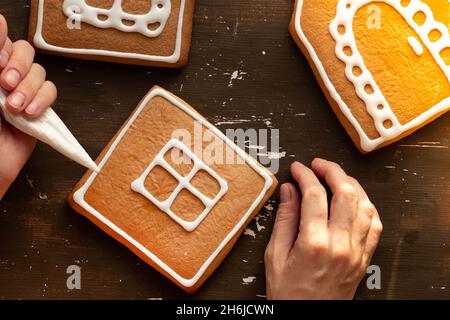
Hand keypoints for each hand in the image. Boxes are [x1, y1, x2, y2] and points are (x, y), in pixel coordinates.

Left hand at [0, 14, 56, 198]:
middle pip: (24, 51)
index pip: (1, 42)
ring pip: (40, 73)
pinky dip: (43, 101)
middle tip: (4, 83)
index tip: (0, 57)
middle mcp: (4, 78)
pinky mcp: (39, 110)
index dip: (3, 44)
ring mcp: (22, 94)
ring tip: (14, 107)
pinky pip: (51, 93)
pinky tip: (30, 113)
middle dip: (18, 66)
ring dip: (29, 89)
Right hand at [265, 159, 382, 299]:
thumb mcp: (275, 255)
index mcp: (314, 243)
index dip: (305, 175)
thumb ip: (285, 219)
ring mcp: (356, 251)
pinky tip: (355, 200)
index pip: (314, 195)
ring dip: (351, 184)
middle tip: (318, 164)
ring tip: (336, 177)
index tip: (298, 169)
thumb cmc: (289, 292)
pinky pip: (375, 224)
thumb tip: (289, 190)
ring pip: (365, 204)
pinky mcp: (364, 258)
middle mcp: (340, 244)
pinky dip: (367, 205)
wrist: (308, 318)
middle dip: (332, 171)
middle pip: (345, 193)